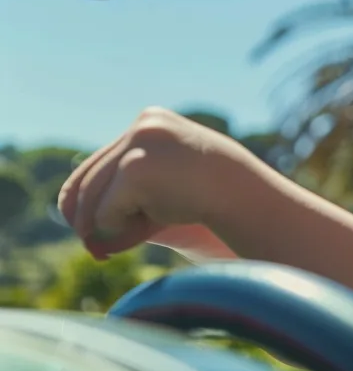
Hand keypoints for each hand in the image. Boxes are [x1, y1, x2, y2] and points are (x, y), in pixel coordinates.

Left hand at [57, 108, 252, 258]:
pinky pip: (107, 209)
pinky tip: (152, 225)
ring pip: (93, 194)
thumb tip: (89, 233)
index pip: (102, 161)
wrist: (249, 198)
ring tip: (133, 237)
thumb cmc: (216, 199)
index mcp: (153, 122)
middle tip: (95, 248)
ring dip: (104, 224)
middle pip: (88, 176)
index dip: (89, 197)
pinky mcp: (135, 167)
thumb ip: (131, 202)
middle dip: (85, 216)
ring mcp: (139, 143)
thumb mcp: (169, 194)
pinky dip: (119, 227)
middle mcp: (143, 127)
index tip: (91, 227)